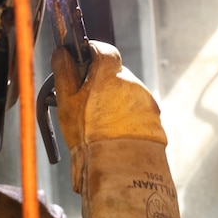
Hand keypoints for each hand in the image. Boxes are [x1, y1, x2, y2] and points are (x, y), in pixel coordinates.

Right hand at [51, 41, 186, 217]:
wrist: (119, 168)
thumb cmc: (89, 135)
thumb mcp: (67, 102)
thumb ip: (64, 72)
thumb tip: (63, 53)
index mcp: (109, 74)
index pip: (103, 49)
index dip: (92, 53)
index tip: (82, 62)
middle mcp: (131, 83)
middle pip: (114, 75)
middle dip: (101, 85)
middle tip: (85, 105)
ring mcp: (146, 101)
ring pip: (126, 95)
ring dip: (113, 104)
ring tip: (99, 128)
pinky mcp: (154, 120)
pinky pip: (137, 114)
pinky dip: (126, 120)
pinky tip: (114, 137)